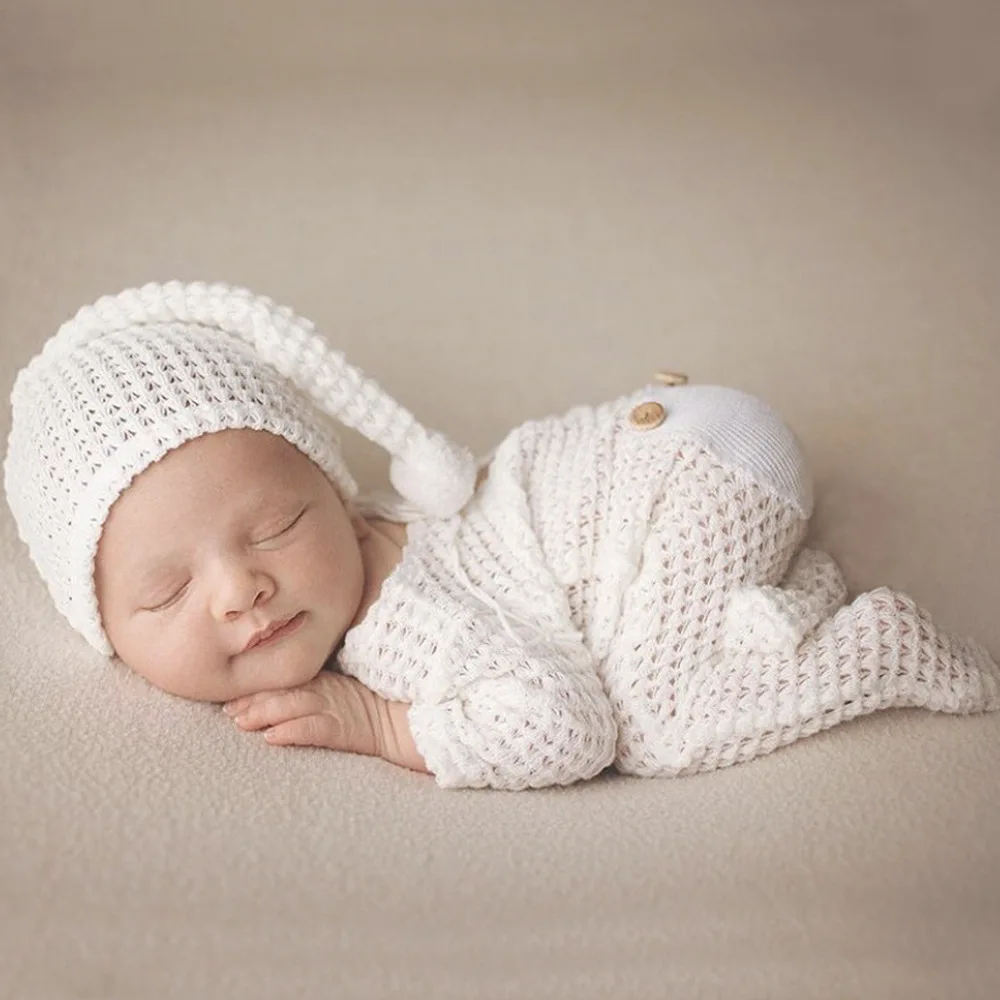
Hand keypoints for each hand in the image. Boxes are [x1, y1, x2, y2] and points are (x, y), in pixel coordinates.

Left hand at [223, 670, 428, 773]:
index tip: (231, 692)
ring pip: (295, 707)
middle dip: (253, 699)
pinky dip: (293, 732)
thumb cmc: (389, 707)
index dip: (259, 685)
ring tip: (239, 720)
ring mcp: (340, 708)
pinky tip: (272, 738)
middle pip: (286, 691)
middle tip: (226, 708)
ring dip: (264, 713)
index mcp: (332, 681)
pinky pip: (317, 730)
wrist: (420, 721)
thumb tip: (292, 700)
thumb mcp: (353, 692)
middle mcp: (332, 692)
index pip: (290, 680)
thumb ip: (328, 688)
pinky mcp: (349, 729)